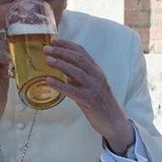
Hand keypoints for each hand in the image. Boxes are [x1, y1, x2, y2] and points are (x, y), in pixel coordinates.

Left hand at [44, 38, 134, 153]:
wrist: (114, 121)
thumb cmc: (100, 103)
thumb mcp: (90, 85)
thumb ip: (78, 76)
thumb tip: (62, 67)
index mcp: (96, 70)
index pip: (82, 52)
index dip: (67, 45)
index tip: (54, 40)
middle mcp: (96, 76)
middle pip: (78, 59)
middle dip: (62, 52)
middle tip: (47, 48)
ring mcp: (93, 88)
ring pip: (77, 72)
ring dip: (61, 64)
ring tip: (47, 59)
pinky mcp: (89, 100)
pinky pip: (73, 91)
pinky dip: (60, 85)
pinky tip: (49, 81)